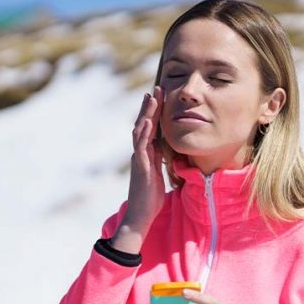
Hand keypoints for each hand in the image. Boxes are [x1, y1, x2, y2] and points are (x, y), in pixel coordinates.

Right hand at [111, 86, 165, 253]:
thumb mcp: (158, 174)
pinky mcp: (141, 166)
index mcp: (146, 155)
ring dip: (146, 113)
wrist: (141, 215)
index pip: (150, 129)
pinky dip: (144, 132)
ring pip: (141, 131)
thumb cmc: (150, 198)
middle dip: (150, 107)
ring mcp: (139, 159)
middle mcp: (140, 153)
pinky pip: (141, 146)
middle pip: (143, 125)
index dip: (154, 113)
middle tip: (157, 88)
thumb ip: (159, 161)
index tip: (160, 97)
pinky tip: (148, 120)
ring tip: (152, 97)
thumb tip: (164, 150)